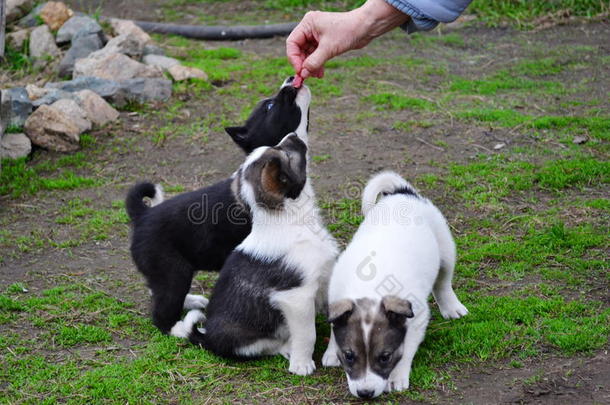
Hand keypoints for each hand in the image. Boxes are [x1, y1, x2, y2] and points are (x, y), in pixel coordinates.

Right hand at [286, 0, 408, 79]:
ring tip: (315, 75)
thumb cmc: (348, 30)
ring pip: (307, 54)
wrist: (366, 28)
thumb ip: (313, 62)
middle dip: (303, 64)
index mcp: (308, 24)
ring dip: (310, 66)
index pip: (292, 43)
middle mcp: (310, 28)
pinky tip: (320, 72)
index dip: (294, 59)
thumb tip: (303, 74)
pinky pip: (315, 55)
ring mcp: (317, 35)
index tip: (300, 71)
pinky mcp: (324, 41)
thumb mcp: (328, 49)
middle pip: (299, 49)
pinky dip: (317, 64)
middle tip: (307, 76)